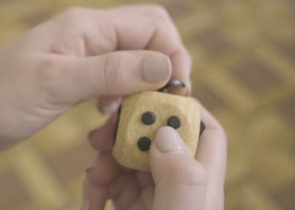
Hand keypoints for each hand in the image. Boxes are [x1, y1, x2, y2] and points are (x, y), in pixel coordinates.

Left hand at [0, 5, 191, 152]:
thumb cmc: (0, 98)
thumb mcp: (55, 83)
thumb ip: (109, 71)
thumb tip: (163, 65)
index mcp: (85, 25)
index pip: (151, 24)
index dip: (172, 54)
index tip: (174, 92)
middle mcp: (87, 33)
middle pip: (147, 37)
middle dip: (162, 68)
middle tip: (156, 103)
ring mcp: (81, 52)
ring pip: (133, 58)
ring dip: (141, 84)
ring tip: (126, 111)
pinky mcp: (76, 72)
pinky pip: (114, 76)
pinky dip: (122, 93)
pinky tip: (106, 110)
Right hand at [82, 102, 226, 209]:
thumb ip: (180, 174)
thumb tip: (165, 131)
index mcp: (199, 182)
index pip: (203, 132)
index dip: (182, 108)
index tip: (147, 96)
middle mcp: (176, 183)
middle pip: (155, 138)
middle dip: (124, 135)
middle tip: (101, 137)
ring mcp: (152, 194)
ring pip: (127, 158)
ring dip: (104, 163)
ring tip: (94, 178)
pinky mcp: (129, 206)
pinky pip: (110, 182)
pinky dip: (96, 186)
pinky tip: (91, 201)